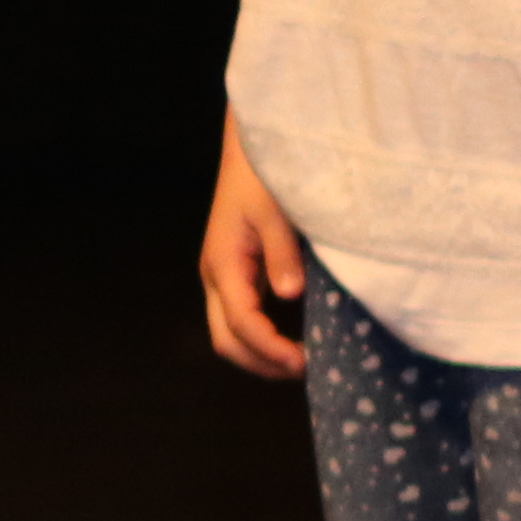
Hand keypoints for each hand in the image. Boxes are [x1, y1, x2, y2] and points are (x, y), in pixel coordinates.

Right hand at [200, 123, 312, 376]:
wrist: (249, 150)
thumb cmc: (263, 176)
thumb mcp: (277, 212)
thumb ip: (282, 255)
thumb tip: (291, 296)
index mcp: (223, 264)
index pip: (242, 324)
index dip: (271, 349)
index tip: (305, 362)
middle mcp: (215, 277)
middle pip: (226, 340)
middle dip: (261, 363)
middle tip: (305, 370)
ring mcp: (221, 276)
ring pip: (228, 333)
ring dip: (260, 354)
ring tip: (299, 360)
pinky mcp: (233, 272)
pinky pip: (240, 317)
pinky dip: (261, 337)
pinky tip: (289, 337)